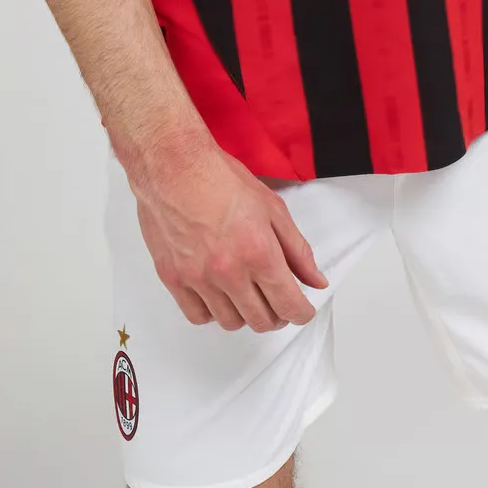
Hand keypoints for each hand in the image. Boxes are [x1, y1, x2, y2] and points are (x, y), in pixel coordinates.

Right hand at [130, 137, 326, 331]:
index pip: (289, 306)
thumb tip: (316, 281)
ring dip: (246, 315)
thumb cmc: (221, 179)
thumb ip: (298, 251)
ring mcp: (199, 278)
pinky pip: (198, 316)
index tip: (302, 310)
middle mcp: (229, 272)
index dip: (301, 314)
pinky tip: (218, 296)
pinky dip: (213, 313)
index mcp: (259, 254)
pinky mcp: (173, 278)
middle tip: (276, 302)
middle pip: (263, 321)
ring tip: (247, 296)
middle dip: (277, 316)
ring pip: (231, 323)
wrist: (172, 165)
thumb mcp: (273, 210)